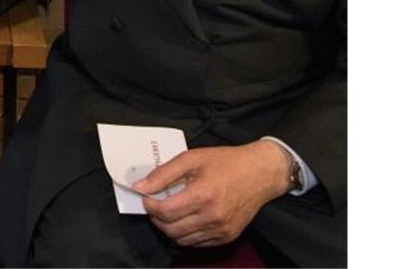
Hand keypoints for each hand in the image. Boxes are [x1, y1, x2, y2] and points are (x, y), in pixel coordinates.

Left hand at [135, 141, 292, 247]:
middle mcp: (212, 216)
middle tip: (155, 203)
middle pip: (170, 228)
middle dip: (156, 217)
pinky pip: (197, 243)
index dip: (149, 205)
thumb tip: (140, 186)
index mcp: (203, 195)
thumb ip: (163, 173)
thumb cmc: (227, 162)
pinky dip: (185, 233)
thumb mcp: (192, 158)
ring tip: (169, 210)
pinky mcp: (227, 236)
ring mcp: (221, 229)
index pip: (164, 211)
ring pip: (182, 239)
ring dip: (169, 227)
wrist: (261, 173)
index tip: (146, 196)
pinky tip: (185, 218)